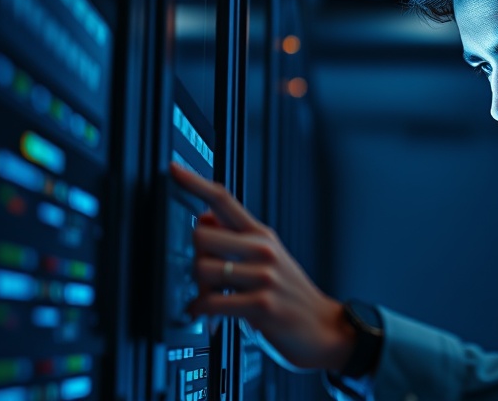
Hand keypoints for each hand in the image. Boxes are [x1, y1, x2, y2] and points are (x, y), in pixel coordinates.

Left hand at [169, 162, 354, 369]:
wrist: (323, 327)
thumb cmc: (291, 295)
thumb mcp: (270, 258)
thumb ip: (237, 239)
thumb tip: (204, 218)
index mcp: (262, 235)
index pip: (224, 199)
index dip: (195, 183)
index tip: (174, 169)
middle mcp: (263, 250)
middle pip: (201, 236)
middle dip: (194, 258)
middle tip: (206, 276)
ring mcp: (263, 277)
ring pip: (202, 270)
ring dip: (199, 289)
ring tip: (212, 298)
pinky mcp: (260, 305)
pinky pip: (211, 303)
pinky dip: (202, 312)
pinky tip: (208, 315)